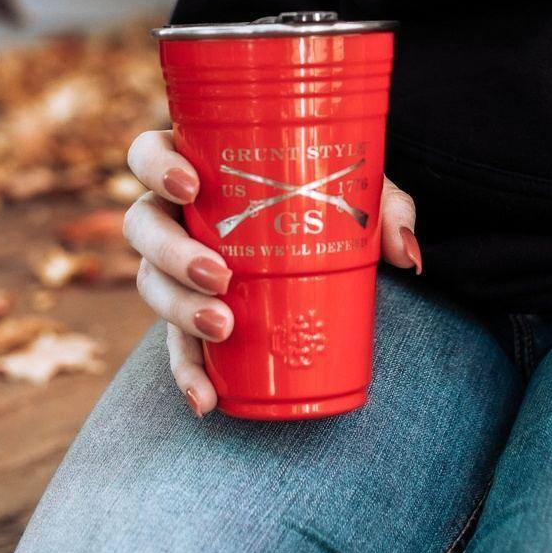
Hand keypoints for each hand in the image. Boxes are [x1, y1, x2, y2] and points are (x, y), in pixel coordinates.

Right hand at [124, 130, 421, 416]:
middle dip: (172, 253)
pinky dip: (188, 372)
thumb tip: (408, 254)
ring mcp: (175, 265)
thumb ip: (385, 207)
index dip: (157, 167)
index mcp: (199, 164)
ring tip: (223, 327)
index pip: (150, 153)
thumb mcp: (355, 188)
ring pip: (150, 282)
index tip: (192, 187)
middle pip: (143, 225)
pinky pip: (175, 342)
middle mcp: (176, 213)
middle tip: (219, 275)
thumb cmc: (326, 194)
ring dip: (179, 309)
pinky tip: (206, 399)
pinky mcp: (190, 312)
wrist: (325, 232)